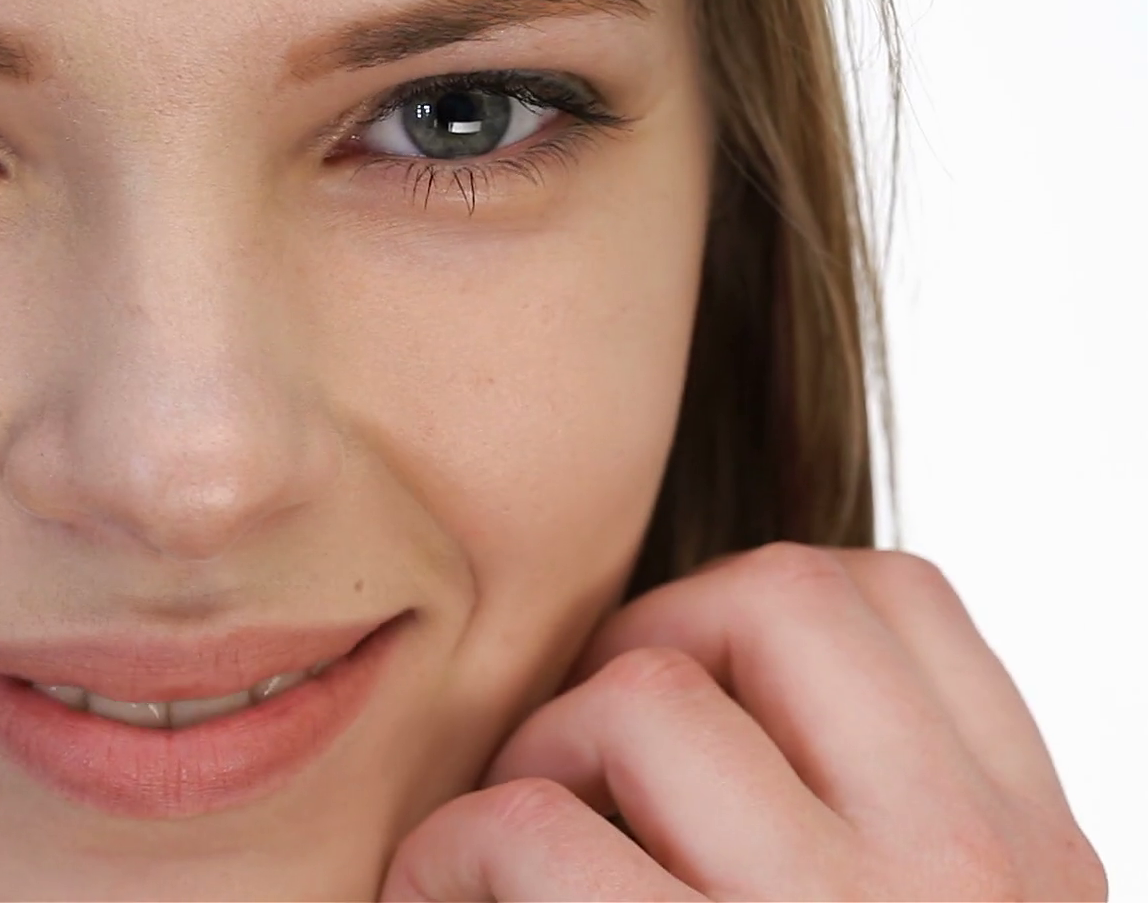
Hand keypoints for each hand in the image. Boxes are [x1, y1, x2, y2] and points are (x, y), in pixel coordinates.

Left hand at [381, 543, 1106, 900]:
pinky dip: (451, 853)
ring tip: (504, 843)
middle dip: (638, 650)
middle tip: (577, 755)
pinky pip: (531, 829)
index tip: (686, 694)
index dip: (751, 614)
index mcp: (1030, 858)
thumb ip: (872, 812)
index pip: (897, 600)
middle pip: (769, 596)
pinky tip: (438, 897)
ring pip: (640, 699)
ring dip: (536, 759)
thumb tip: (687, 675)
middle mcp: (965, 881)